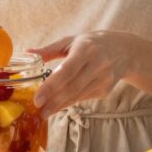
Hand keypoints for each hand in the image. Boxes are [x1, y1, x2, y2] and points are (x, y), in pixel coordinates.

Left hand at [29, 31, 143, 116]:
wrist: (125, 51)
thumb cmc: (92, 43)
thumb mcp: (71, 40)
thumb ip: (49, 49)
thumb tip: (26, 53)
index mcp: (86, 49)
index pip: (67, 70)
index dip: (51, 86)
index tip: (37, 98)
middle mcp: (98, 64)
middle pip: (72, 87)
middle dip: (54, 101)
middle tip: (38, 110)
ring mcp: (104, 79)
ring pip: (78, 96)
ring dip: (60, 106)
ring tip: (44, 111)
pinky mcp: (106, 90)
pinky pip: (83, 98)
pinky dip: (69, 103)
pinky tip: (57, 106)